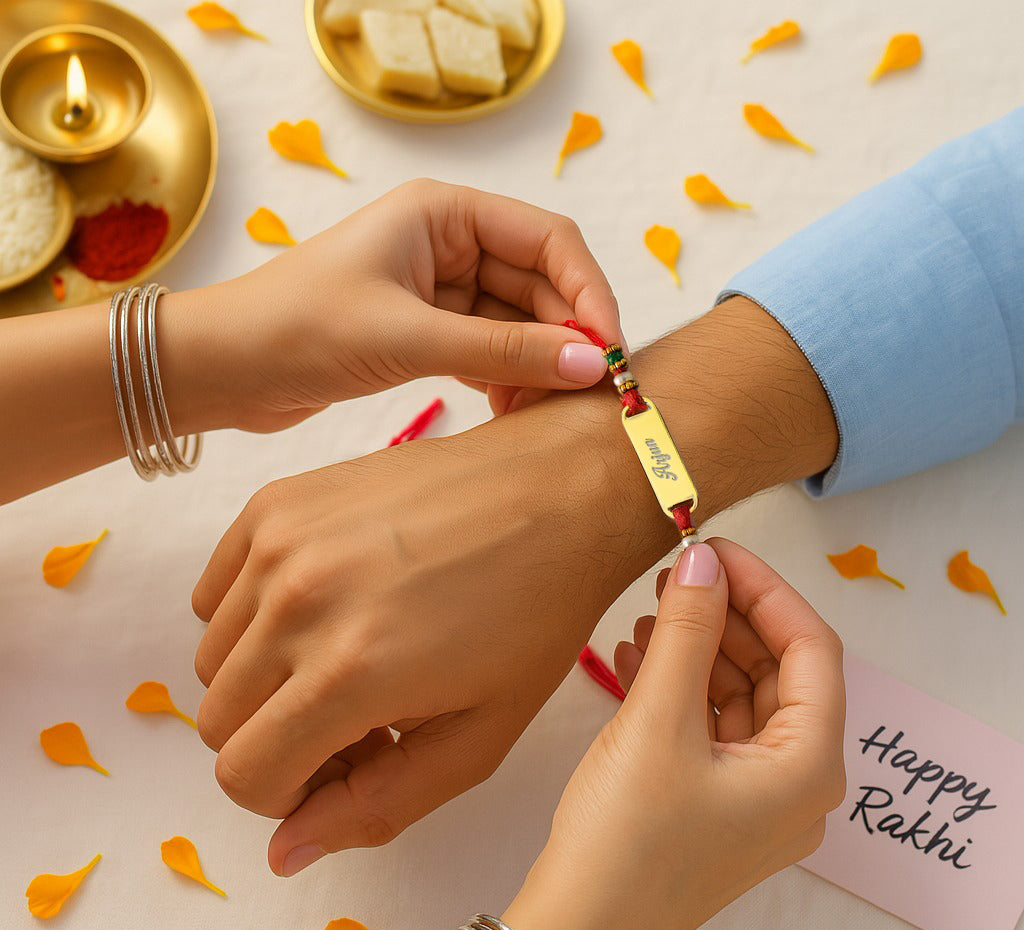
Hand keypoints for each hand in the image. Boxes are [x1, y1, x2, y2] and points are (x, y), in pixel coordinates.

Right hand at [191, 299, 838, 877]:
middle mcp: (297, 600)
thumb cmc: (537, 615)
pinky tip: (329, 607)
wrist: (556, 491)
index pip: (244, 777)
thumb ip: (378, 805)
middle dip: (281, 740)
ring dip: (268, 679)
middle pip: (219, 721)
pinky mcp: (278, 501)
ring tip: (351, 656)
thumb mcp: (480, 736)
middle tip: (361, 714)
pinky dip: (255, 618)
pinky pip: (217, 592)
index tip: (353, 762)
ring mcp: (280, 540)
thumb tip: (284, 850)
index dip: (296, 792)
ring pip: (213, 657)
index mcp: (350, 670)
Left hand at [198, 179, 621, 432]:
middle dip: (567, 336)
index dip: (588, 292)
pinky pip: (490, 348)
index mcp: (443, 213)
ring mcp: (438, 287)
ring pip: (518, 321)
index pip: (548, 240)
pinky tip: (512, 411)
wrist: (224, 370)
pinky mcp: (426, 330)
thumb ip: (504, 349)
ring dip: (540, 362)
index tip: (610, 350)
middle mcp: (447, 241)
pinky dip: (507, 377)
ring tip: (550, 411)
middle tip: (589, 395)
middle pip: (540, 283)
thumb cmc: (298, 330)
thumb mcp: (409, 337)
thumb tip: (592, 363)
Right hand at [500, 539, 845, 929]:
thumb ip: (688, 631)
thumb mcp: (658, 719)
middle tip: (675, 577)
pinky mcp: (715, 807)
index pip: (811, 648)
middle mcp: (795, 784)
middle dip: (725, 618)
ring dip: (697, 652)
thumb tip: (704, 560)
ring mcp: (755, 800)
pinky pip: (710, 729)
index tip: (714, 549)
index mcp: (808, 766)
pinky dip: (678, 690)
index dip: (765, 588)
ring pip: (738, 698)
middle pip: (775, 672)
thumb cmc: (626, 836)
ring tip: (647, 618)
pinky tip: (633, 662)